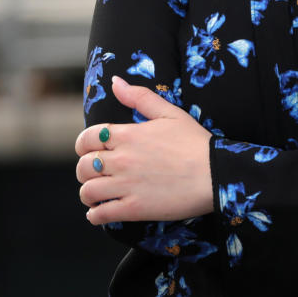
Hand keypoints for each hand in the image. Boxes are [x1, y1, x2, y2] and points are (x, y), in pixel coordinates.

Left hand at [76, 75, 213, 223]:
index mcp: (128, 135)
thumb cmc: (195, 142)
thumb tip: (115, 81)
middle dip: (84, 169)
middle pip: (83, 166)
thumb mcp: (170, 113)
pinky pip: (101, 215)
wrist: (215, 174)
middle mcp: (121, 160)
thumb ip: (140, 97)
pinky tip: (100, 212)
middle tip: (95, 173)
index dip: (83, 144)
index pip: (87, 138)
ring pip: (88, 191)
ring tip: (97, 194)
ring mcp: (126, 185)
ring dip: (88, 193)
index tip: (89, 150)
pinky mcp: (134, 209)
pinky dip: (95, 215)